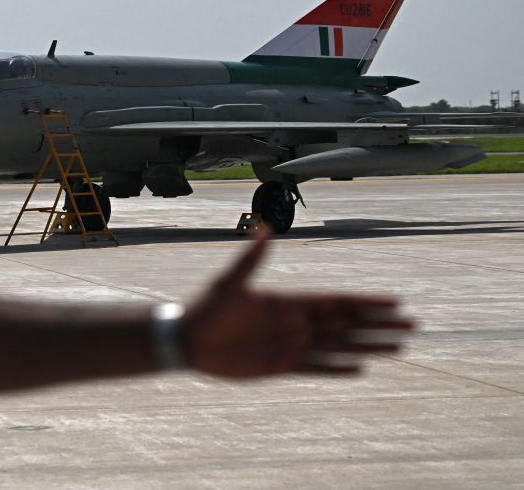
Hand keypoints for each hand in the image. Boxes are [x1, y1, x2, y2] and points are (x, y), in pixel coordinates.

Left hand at [181, 227, 413, 377]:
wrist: (186, 341)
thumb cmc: (205, 308)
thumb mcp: (229, 283)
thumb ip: (251, 259)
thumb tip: (264, 228)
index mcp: (288, 301)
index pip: (337, 301)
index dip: (366, 302)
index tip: (394, 302)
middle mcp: (294, 322)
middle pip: (346, 324)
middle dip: (378, 324)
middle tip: (411, 325)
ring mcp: (289, 345)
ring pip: (338, 346)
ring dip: (367, 346)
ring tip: (398, 349)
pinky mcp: (279, 366)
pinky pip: (315, 368)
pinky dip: (337, 369)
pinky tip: (361, 368)